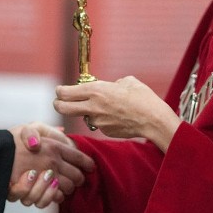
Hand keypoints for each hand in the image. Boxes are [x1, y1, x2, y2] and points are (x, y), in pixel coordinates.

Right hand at [6, 121, 93, 202]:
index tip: (90, 167)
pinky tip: (49, 192)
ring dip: (65, 188)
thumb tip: (64, 132)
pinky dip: (52, 197)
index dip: (88, 163)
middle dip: (78, 179)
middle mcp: (52, 162)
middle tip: (75, 178)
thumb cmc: (11, 141)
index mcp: (54, 146)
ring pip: (67, 189)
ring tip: (58, 183)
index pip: (79, 157)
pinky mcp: (33, 191)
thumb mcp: (29, 128)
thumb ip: (48, 131)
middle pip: (77, 176)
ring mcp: (43, 177)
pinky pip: (51, 199)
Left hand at [53, 77, 180, 151]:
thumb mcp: (126, 82)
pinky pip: (99, 123)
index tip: (61, 90)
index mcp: (95, 90)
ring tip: (106, 106)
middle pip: (62, 108)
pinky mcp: (105, 131)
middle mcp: (92, 107)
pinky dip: (103, 119)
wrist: (154, 120)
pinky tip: (117, 115)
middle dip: (58, 104)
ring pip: (84, 116)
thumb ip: (110, 84)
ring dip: (88, 111)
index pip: (64, 92)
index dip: (60, 91)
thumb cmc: (142, 98)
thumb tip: (107, 86)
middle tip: (60, 102)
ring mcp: (97, 121)